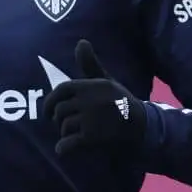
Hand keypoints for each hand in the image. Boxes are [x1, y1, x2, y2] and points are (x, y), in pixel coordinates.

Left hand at [42, 39, 144, 154]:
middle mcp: (91, 100)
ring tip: (74, 135)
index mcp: (92, 85)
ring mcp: (92, 118)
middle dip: (59, 120)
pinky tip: (63, 150)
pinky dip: (63, 148)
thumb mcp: (106, 81)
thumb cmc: (120, 102)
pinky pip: (69, 143)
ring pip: (64, 126)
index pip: (61, 90)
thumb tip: (81, 41)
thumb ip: (90, 64)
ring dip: (65, 134)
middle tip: (66, 125)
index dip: (50, 101)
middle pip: (60, 110)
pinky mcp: (93, 137)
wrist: (144, 127)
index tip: (47, 112)